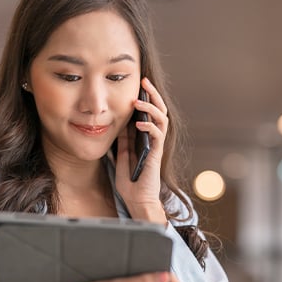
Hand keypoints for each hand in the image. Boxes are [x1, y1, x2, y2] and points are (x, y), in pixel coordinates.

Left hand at [115, 77, 168, 224]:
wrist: (137, 200)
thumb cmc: (131, 182)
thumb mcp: (122, 156)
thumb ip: (123, 141)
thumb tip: (119, 123)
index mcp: (146, 138)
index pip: (149, 112)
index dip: (145, 97)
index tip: (137, 83)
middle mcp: (154, 139)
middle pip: (159, 110)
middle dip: (153, 94)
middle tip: (144, 80)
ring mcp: (157, 146)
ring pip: (162, 119)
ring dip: (151, 107)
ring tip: (138, 100)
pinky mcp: (156, 154)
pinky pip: (158, 136)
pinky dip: (149, 127)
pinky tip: (139, 123)